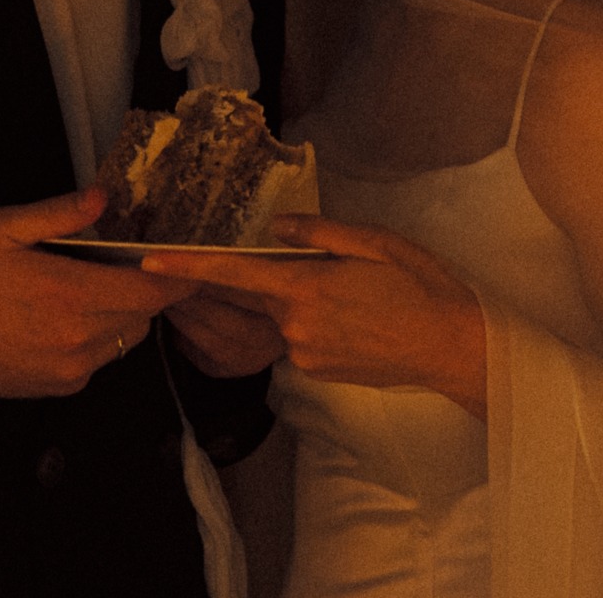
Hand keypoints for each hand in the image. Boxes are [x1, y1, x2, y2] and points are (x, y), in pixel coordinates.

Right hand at [0, 188, 198, 398]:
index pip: (151, 290)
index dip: (177, 277)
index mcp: (70, 292)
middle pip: (146, 315)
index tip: (188, 262)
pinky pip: (102, 359)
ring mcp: (72, 367)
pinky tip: (71, 320)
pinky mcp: (63, 386)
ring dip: (125, 315)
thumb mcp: (3, 228)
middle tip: (129, 266)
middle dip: (146, 290)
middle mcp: (79, 336)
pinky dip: (101, 339)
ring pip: (128, 339)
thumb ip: (59, 214)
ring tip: (95, 291)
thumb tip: (104, 198)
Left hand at [142, 215, 487, 416]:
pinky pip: (298, 337)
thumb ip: (318, 234)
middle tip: (273, 261)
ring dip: (292, 298)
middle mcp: (296, 327)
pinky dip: (310, 321)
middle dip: (243, 280)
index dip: (187, 268)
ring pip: (279, 316)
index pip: (234, 275)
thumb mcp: (376, 242)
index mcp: (307, 288)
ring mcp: (305, 355)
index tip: (147, 263)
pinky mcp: (318, 372)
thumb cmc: (422, 286)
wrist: (455, 348)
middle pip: (251, 296)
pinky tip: (351, 316)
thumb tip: (275, 230)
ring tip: (348, 292)